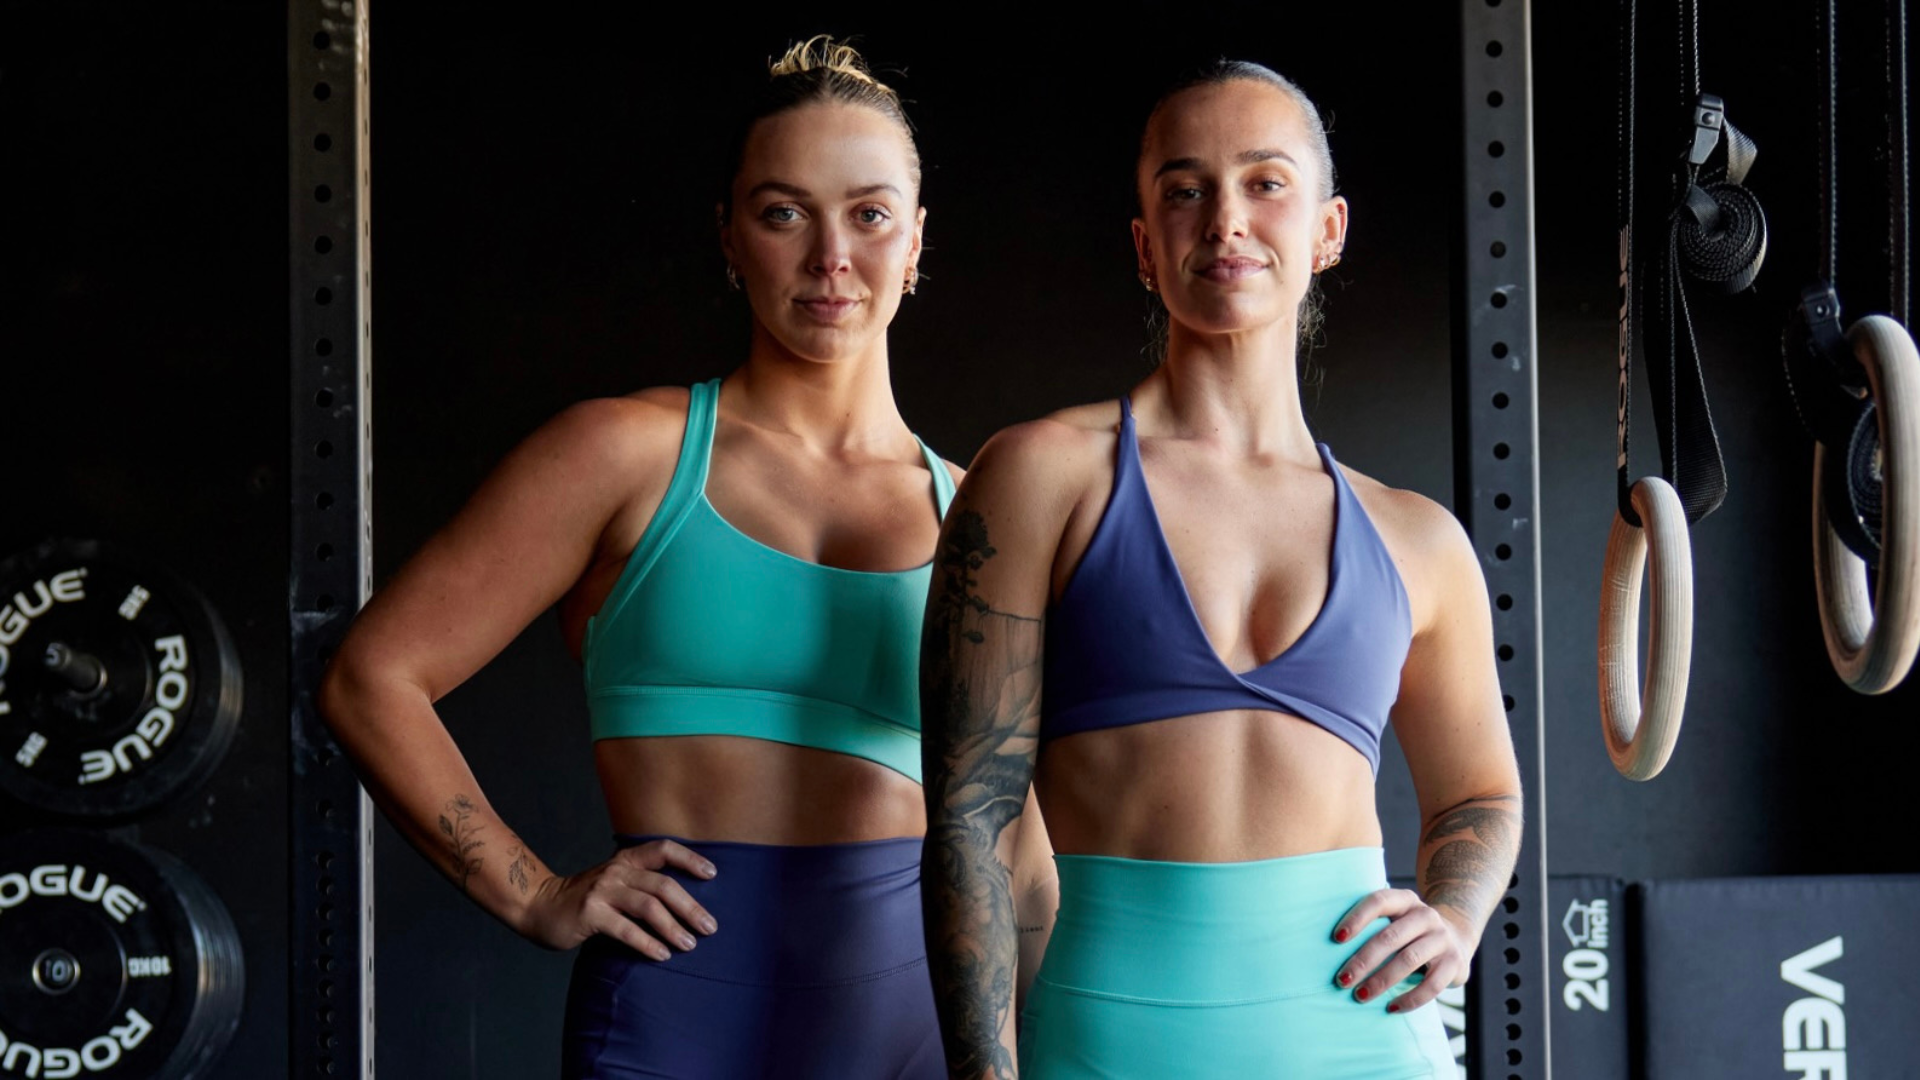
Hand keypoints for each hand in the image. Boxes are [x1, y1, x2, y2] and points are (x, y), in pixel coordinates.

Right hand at [517, 839, 719, 959]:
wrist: (539, 906)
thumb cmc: (586, 899)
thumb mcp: (614, 881)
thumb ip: (641, 884)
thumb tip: (686, 904)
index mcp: (626, 860)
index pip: (663, 849)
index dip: (690, 859)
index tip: (713, 874)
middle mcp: (616, 871)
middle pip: (663, 884)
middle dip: (691, 907)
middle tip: (710, 927)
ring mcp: (602, 891)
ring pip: (648, 906)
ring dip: (673, 927)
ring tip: (690, 945)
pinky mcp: (590, 914)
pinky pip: (626, 930)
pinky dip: (647, 943)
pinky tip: (662, 955)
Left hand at [1330, 887, 1471, 1012]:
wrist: (1457, 938)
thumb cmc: (1409, 931)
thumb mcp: (1395, 919)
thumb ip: (1372, 926)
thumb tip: (1326, 949)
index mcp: (1405, 900)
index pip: (1379, 902)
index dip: (1357, 918)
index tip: (1336, 938)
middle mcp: (1426, 915)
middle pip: (1390, 937)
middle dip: (1363, 960)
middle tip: (1342, 980)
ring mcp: (1442, 938)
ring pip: (1408, 960)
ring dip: (1381, 980)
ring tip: (1360, 995)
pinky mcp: (1455, 963)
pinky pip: (1431, 985)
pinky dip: (1410, 999)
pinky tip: (1391, 1008)